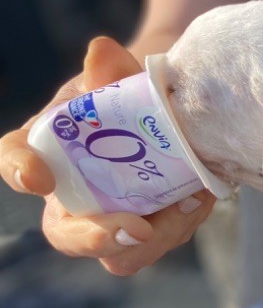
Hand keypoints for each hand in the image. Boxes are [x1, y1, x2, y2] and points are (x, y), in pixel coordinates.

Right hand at [0, 36, 216, 275]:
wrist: (169, 103)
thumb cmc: (127, 89)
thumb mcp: (117, 73)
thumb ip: (109, 68)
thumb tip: (104, 53)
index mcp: (46, 151)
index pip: (15, 162)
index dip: (19, 170)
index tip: (37, 176)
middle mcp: (72, 196)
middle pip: (67, 235)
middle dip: (98, 239)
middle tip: (136, 229)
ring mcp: (112, 221)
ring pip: (125, 254)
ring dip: (159, 234)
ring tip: (189, 199)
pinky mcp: (153, 231)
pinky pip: (165, 240)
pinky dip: (185, 221)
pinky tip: (200, 195)